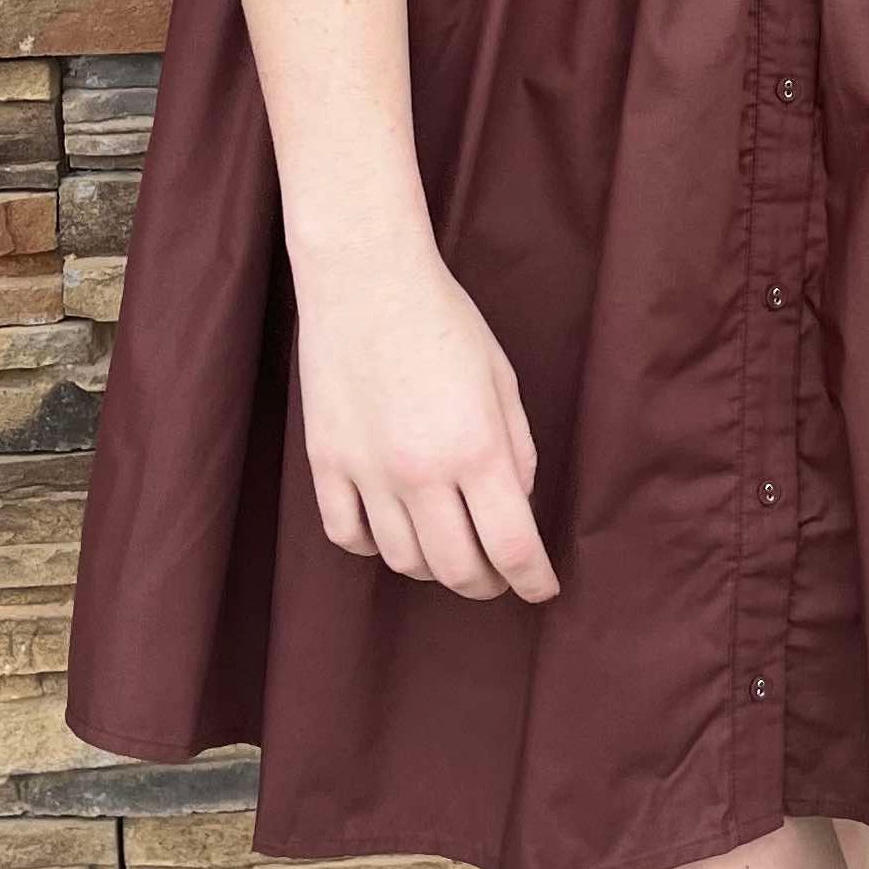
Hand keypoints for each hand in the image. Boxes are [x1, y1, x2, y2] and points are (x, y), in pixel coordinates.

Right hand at [291, 234, 558, 603]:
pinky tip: (392, 531)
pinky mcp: (325, 462)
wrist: (365, 278)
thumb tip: (517, 506)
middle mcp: (421, 471)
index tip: (542, 590)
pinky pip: (346, 535)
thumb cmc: (444, 320)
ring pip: (402, 559)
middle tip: (499, 577)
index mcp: (476, 448)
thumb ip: (517, 450)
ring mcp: (366, 471)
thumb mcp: (502, 380)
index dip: (534, 581)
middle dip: (488, 583)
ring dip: (433, 566)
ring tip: (449, 549)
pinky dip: (373, 546)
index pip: (513, 546)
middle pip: (457, 568)